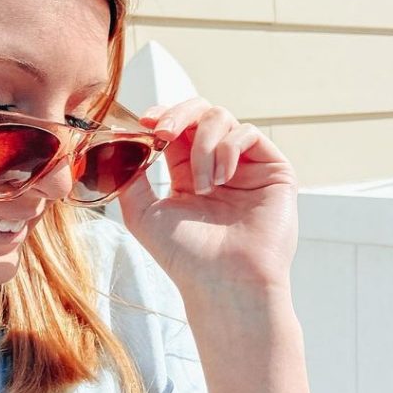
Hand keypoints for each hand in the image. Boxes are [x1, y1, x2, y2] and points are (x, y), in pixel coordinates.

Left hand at [115, 97, 298, 297]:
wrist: (223, 282)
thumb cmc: (184, 255)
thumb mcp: (142, 212)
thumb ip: (129, 175)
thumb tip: (119, 143)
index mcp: (187, 172)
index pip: (175, 127)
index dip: (160, 116)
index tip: (145, 122)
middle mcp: (217, 164)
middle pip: (199, 111)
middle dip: (178, 114)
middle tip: (163, 132)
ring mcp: (246, 165)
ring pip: (221, 118)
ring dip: (202, 146)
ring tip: (201, 186)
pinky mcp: (273, 169)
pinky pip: (248, 133)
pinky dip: (228, 149)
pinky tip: (222, 180)